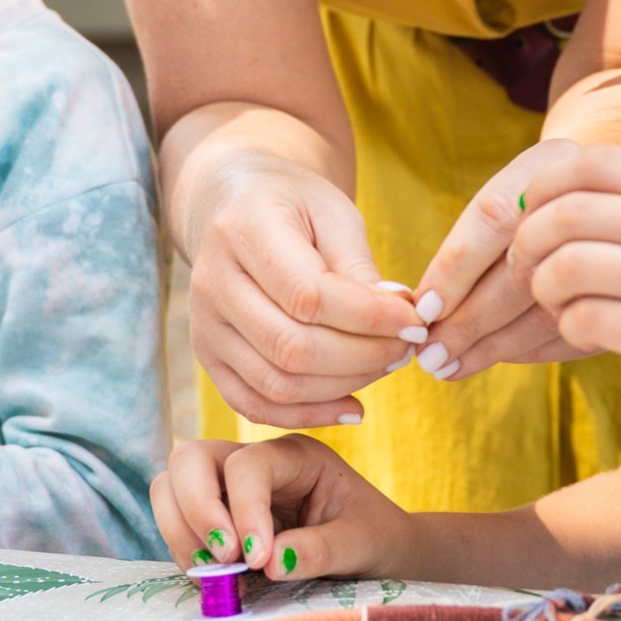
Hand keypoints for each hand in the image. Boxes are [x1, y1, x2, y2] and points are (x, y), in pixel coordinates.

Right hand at [150, 436, 411, 581]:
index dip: (242, 510)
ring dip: (182, 531)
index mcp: (295, 455)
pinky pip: (177, 521)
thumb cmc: (375, 537)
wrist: (379, 551)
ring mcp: (227, 488)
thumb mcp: (361, 544)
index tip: (256, 559)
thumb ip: (320, 550)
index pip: (247, 465)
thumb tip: (269, 562)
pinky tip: (216, 578)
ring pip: (171, 486)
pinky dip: (185, 549)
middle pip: (191, 459)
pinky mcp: (216, 518)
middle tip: (225, 560)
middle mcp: (253, 463)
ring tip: (217, 575)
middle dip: (196, 509)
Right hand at [182, 151, 420, 429]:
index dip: (369, 318)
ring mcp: (204, 325)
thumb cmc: (292, 205)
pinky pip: (255, 404)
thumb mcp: (332, 211)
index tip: (415, 321)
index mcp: (243, 230)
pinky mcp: (208, 356)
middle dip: (364, 357)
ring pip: (277, 383)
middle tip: (406, 348)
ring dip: (343, 386)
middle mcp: (213, 282)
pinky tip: (351, 406)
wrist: (231, 205)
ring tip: (385, 365)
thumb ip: (360, 267)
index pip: (309, 295)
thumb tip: (399, 321)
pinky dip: (308, 415)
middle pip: (292, 347)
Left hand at [402, 139, 598, 383]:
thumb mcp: (518, 194)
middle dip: (469, 319)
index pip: (493, 216)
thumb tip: (420, 304)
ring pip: (549, 307)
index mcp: (557, 163)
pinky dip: (532, 350)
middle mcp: (597, 198)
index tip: (423, 309)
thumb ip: (474, 240)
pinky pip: (578, 330)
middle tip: (430, 354)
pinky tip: (499, 358)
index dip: (455, 268)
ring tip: (451, 366)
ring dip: (496, 344)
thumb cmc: (548, 202)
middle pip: (522, 268)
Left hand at [512, 145, 620, 442]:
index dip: (541, 187)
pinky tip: (587, 332)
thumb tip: (560, 193)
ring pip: (568, 266)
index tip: (529, 217)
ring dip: (545, 289)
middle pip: (567, 213)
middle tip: (529, 270)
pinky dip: (570, 327)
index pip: (591, 162)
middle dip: (528, 244)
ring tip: (560, 304)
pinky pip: (588, 320)